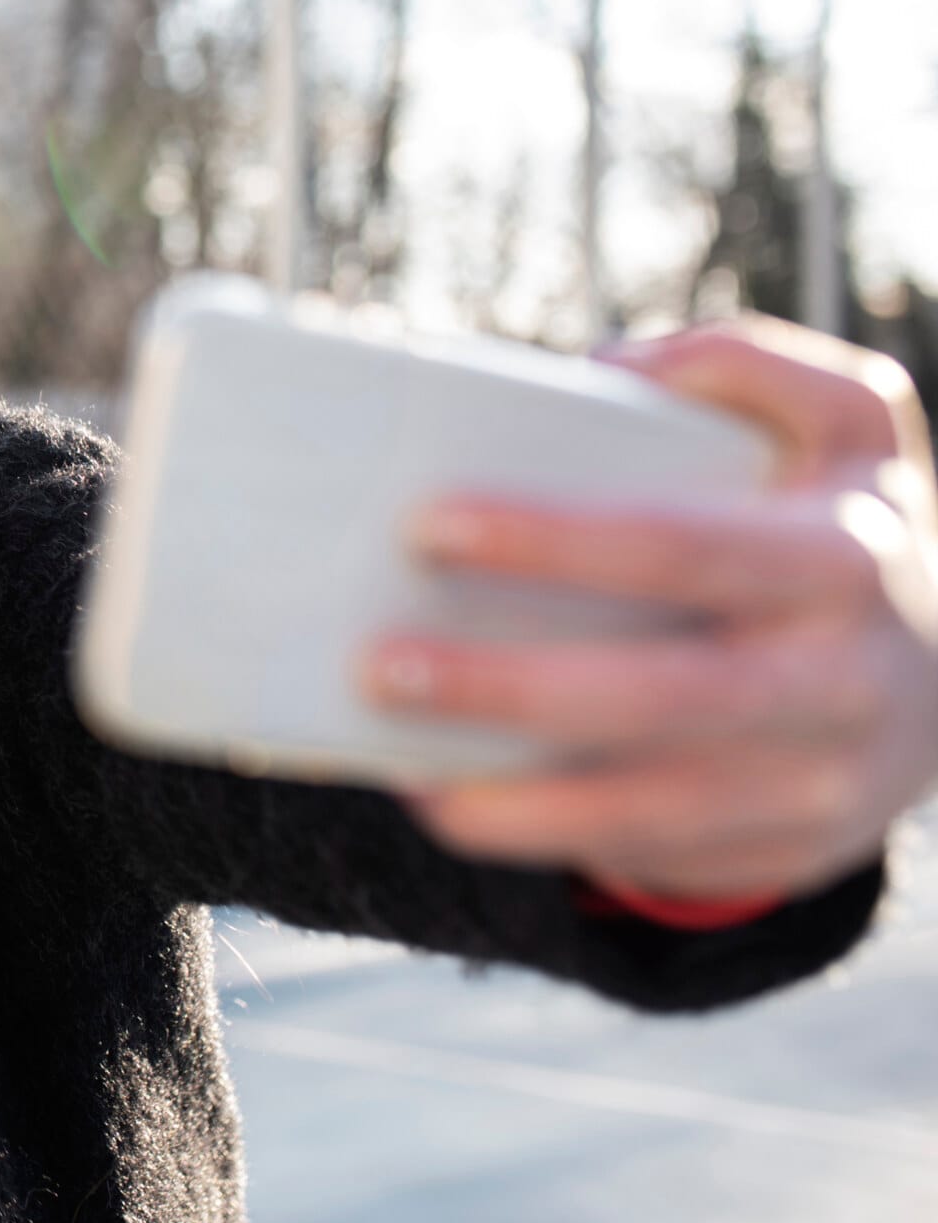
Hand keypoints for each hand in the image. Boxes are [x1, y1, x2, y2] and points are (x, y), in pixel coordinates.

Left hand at [360, 317, 937, 901]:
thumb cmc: (829, 527)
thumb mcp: (840, 424)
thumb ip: (743, 368)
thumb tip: (607, 373)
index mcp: (841, 554)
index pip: (683, 548)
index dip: (557, 542)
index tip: (429, 525)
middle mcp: (845, 678)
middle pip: (659, 696)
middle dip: (508, 687)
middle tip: (378, 664)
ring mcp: (824, 781)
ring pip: (653, 808)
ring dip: (513, 798)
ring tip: (399, 755)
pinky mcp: (791, 850)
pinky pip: (655, 854)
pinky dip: (545, 834)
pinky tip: (451, 798)